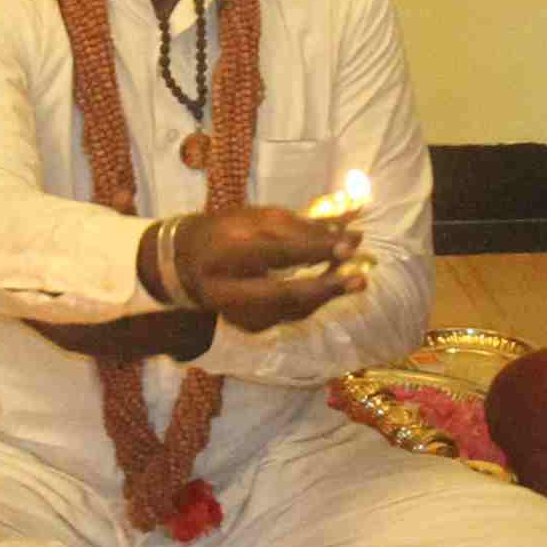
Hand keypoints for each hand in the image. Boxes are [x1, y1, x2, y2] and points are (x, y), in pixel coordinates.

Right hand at [156, 204, 365, 331]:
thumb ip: (301, 226)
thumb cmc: (226, 232)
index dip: (315, 250)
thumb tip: (346, 231)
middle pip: (285, 294)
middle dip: (327, 287)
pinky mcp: (249, 327)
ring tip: (355, 278)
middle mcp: (227, 291)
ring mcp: (237, 316)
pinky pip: (290, 315)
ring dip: (327, 294)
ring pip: (293, 310)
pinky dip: (313, 301)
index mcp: (224, 254)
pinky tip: (330, 287)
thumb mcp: (257, 219)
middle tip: (360, 278)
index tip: (351, 243)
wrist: (185, 265)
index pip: (276, 253)